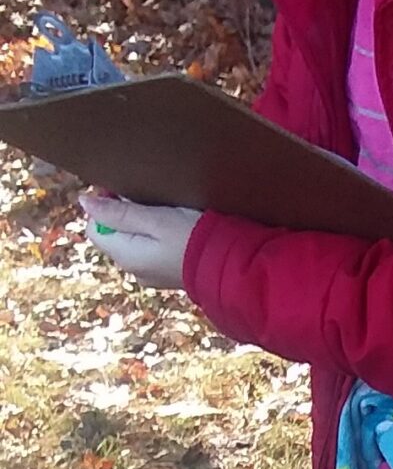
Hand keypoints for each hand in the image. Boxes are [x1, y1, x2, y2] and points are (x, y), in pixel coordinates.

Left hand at [80, 195, 201, 289]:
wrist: (232, 265)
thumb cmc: (194, 238)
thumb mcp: (154, 218)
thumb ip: (118, 212)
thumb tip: (84, 202)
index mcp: (126, 256)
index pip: (95, 228)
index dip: (104, 207)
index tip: (125, 193)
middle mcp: (133, 270)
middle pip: (114, 236)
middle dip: (124, 216)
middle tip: (149, 201)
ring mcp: (151, 275)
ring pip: (133, 242)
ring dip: (141, 226)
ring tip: (164, 214)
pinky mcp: (167, 275)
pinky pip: (150, 251)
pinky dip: (155, 238)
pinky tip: (174, 231)